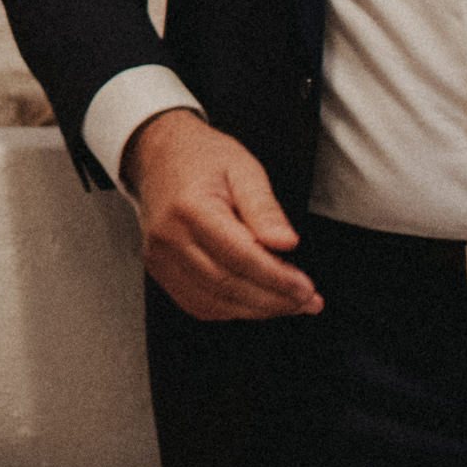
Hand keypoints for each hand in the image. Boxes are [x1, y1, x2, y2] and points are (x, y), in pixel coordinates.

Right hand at [122, 109, 321, 321]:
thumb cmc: (202, 158)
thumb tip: (286, 242)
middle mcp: (168, 236)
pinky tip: (256, 302)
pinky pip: (198, 305)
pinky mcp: (159, 270)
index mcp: (190, 207)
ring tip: (289, 303)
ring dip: (257, 310)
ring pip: (214, 303)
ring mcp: (160, 257)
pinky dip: (232, 310)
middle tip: (307, 300)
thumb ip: (265, 207)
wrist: (159, 156)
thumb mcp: (243, 168)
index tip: (306, 288)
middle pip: (227, 284)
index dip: (277, 278)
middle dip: (273, 299)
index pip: (239, 256)